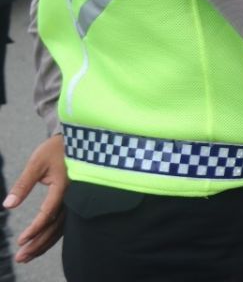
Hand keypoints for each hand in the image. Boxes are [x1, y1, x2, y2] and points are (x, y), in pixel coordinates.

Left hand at [3, 134, 67, 262]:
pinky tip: (43, 243)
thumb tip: (8, 205)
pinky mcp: (75, 201)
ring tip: (28, 256)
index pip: (48, 213)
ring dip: (45, 244)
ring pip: (61, 228)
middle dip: (38, 244)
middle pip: (56, 226)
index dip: (35, 229)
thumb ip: (23, 185)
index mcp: (64, 186)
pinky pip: (65, 223)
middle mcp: (73, 197)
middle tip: (21, 257)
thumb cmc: (56, 149)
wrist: (79, 140)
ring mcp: (76, 200)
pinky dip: (53, 235)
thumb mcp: (36, 163)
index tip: (21, 240)